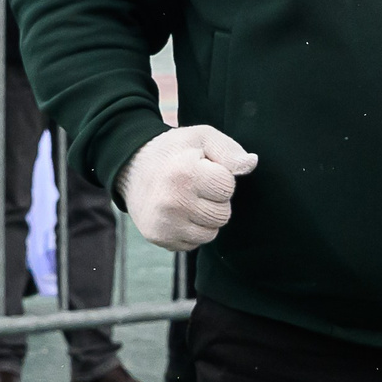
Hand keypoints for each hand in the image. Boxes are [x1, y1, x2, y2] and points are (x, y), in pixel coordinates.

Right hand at [117, 124, 257, 250]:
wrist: (131, 168)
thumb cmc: (174, 151)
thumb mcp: (201, 138)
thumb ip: (229, 149)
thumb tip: (251, 164)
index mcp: (185, 173)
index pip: (227, 187)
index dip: (220, 177)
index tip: (205, 170)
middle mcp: (173, 202)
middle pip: (222, 215)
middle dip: (215, 200)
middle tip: (196, 186)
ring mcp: (165, 224)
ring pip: (211, 233)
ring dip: (205, 218)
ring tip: (188, 199)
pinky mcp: (160, 238)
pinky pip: (193, 243)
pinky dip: (191, 230)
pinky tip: (178, 212)